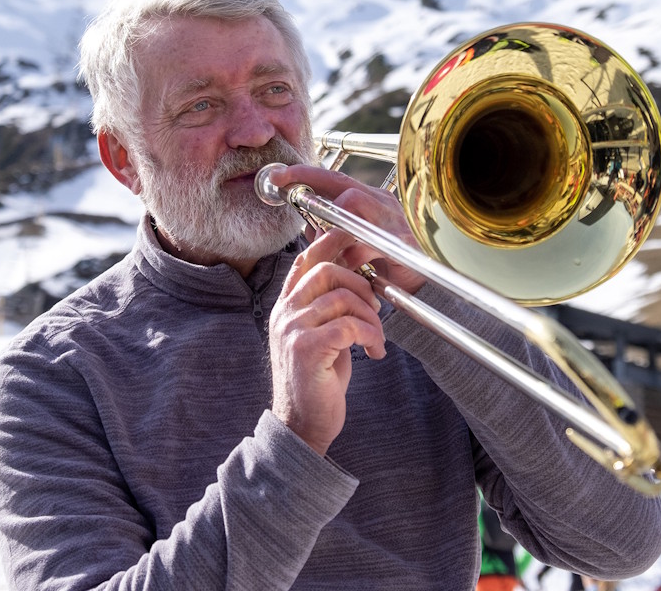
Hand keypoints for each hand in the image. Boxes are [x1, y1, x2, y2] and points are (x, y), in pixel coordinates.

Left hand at [265, 163, 426, 294]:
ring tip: (322, 246)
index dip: (307, 174)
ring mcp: (392, 220)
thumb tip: (307, 227)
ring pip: (353, 205)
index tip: (280, 173)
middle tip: (286, 184)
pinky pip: (365, 242)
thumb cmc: (387, 265)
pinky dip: (349, 255)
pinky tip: (345, 267)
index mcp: (371, 201)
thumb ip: (332, 233)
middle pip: (343, 184)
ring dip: (331, 226)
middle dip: (310, 179)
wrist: (420, 288)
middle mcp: (382, 203)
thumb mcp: (353, 244)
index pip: (335, 179)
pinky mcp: (399, 242)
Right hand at [269, 226, 386, 455]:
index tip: (354, 234)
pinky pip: (348, 326)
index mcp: (286, 307)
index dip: (330, 242)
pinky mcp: (307, 348)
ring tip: (376, 338)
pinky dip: (370, 336)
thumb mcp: (321, 337)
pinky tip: (374, 352)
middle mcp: (285, 313)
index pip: (305, 261)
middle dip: (360, 284)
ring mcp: (292, 329)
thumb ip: (329, 308)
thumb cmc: (316, 381)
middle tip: (375, 308)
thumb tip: (356, 281)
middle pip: (326, 271)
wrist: (302, 424)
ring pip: (342, 298)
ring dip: (370, 317)